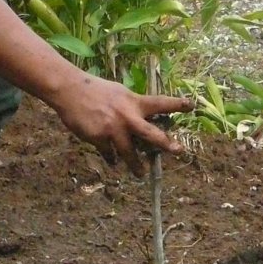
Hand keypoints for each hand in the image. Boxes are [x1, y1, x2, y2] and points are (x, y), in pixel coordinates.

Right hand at [55, 75, 192, 176]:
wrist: (70, 90)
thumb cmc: (96, 89)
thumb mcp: (119, 93)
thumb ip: (132, 107)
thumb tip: (142, 120)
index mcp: (134, 102)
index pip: (160, 102)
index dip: (177, 104)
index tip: (192, 106)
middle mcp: (127, 116)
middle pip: (150, 134)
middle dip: (166, 144)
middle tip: (178, 150)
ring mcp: (113, 129)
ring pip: (129, 153)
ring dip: (135, 165)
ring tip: (140, 174)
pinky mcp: (99, 138)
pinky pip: (109, 153)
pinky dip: (112, 158)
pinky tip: (113, 161)